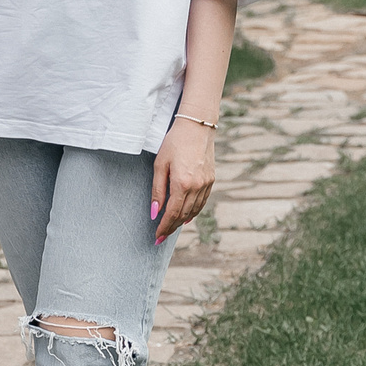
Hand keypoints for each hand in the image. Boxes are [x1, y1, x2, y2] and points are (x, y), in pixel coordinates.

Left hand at [150, 117, 215, 242]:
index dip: (164, 226)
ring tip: (171, 228)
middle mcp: (196, 186)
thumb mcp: (160, 165)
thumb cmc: (174, 143)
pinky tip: (186, 216)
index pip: (172, 213)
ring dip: (182, 221)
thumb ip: (157, 190)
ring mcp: (206, 184)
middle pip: (183, 215)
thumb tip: (155, 212)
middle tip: (161, 237)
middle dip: (171, 227)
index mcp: (182, 183)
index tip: (157, 236)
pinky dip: (194, 211)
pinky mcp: (211, 179)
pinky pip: (202, 202)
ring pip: (194, 210)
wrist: (196, 127)